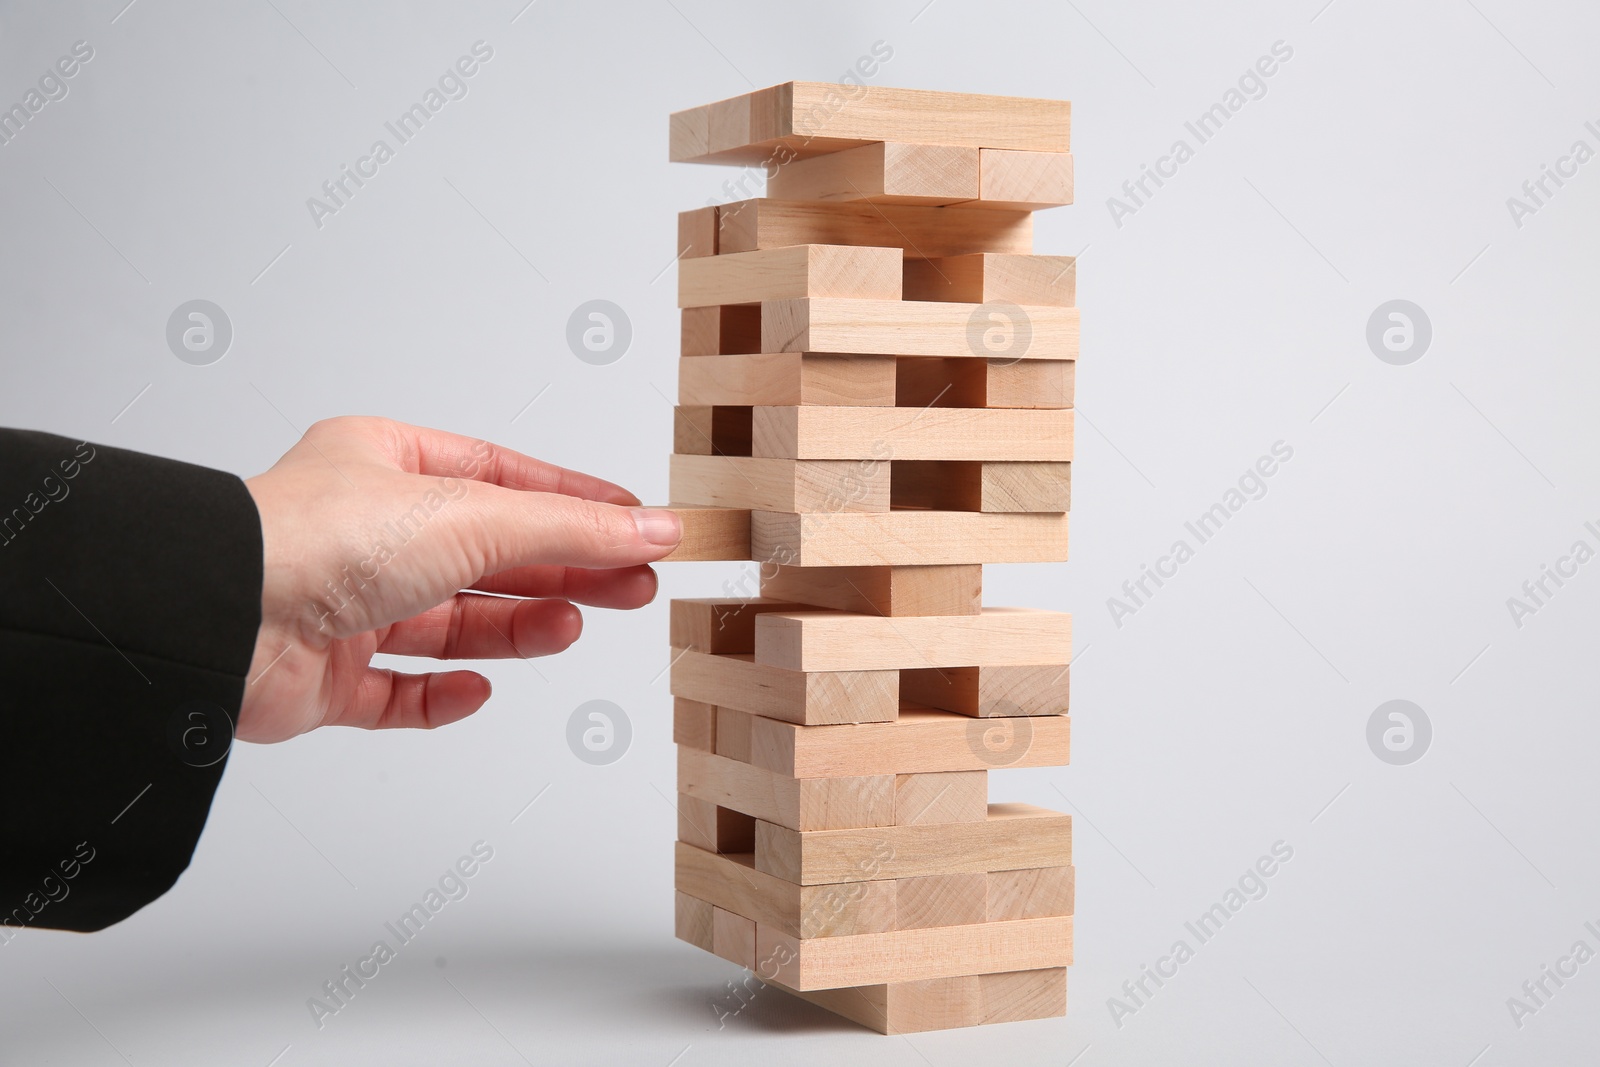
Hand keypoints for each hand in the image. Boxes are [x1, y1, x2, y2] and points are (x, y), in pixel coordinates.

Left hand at [237, 417, 679, 742]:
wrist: (223, 622)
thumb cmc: (319, 541)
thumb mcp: (475, 516)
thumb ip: (572, 529)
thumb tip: (652, 529)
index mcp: (383, 464)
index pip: (500, 477)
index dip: (572, 501)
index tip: (633, 522)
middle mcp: (362, 532)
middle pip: (486, 554)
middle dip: (561, 569)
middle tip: (632, 585)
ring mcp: (341, 607)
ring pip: (449, 624)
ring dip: (515, 628)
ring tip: (571, 626)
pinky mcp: (322, 678)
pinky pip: (394, 693)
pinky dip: (440, 695)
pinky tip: (477, 689)